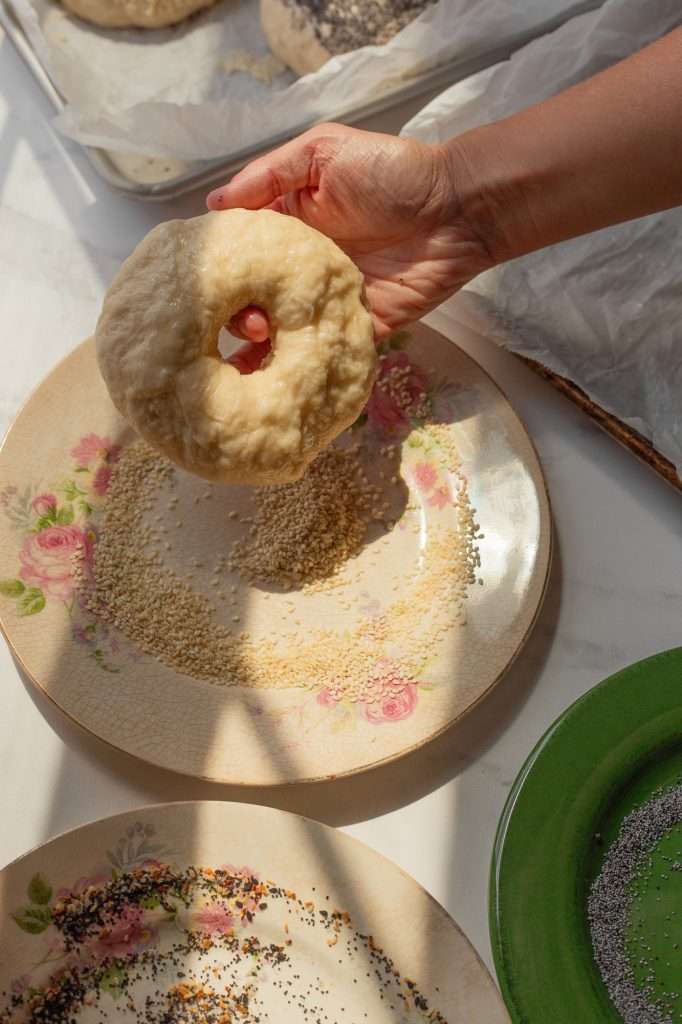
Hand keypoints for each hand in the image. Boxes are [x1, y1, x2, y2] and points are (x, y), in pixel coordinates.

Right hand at [207, 123, 495, 353]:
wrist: (457, 208)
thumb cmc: (391, 171)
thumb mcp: (323, 152)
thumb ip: (269, 175)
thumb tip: (213, 205)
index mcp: (289, 225)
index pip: (242, 253)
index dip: (220, 269)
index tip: (202, 283)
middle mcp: (303, 268)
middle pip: (256, 299)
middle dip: (237, 313)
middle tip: (239, 319)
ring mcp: (328, 301)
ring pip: (282, 332)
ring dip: (262, 343)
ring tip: (258, 340)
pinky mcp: (357, 328)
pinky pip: (324, 354)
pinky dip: (301, 367)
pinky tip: (279, 375)